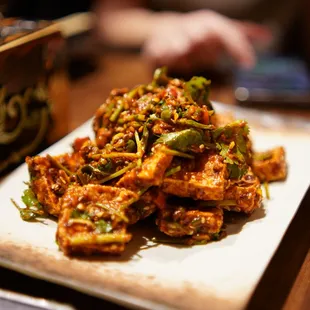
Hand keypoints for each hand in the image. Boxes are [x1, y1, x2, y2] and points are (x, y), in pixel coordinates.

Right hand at [142, 10, 271, 72]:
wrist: (166, 30)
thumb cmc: (198, 35)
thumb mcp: (221, 32)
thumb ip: (242, 35)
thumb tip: (268, 36)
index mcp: (210, 23)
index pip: (228, 33)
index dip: (239, 47)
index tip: (250, 65)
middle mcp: (193, 27)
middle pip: (201, 32)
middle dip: (204, 38)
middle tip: (210, 46)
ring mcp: (174, 35)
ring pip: (177, 40)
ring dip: (179, 46)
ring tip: (182, 49)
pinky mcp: (156, 45)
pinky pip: (157, 51)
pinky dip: (159, 54)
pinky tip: (161, 58)